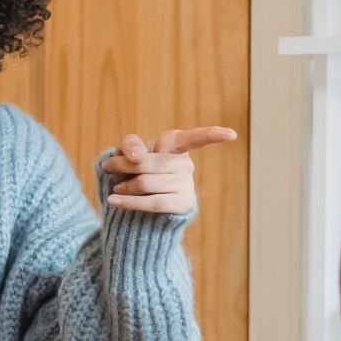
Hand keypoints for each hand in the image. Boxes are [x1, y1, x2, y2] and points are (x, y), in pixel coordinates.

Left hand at [103, 126, 238, 214]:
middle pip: (148, 162)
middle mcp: (185, 164)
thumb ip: (131, 144)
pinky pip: (152, 202)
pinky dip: (129, 202)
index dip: (213, 134)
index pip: (196, 137)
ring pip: (147, 183)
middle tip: (108, 167)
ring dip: (124, 186)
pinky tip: (114, 200)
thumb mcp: (130, 153)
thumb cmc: (135, 172)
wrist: (138, 205)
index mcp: (177, 145)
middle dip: (123, 165)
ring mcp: (185, 184)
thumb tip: (138, 154)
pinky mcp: (181, 204)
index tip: (232, 134)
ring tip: (116, 188)